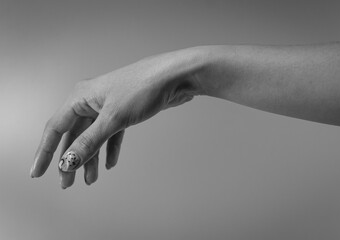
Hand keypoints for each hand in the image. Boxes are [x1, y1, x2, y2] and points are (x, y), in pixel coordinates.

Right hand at [30, 48, 202, 187]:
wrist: (174, 77)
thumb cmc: (143, 88)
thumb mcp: (113, 118)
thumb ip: (89, 141)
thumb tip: (67, 162)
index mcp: (80, 97)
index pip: (55, 128)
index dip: (45, 152)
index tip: (37, 174)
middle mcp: (90, 101)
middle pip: (74, 135)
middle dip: (70, 160)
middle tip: (68, 183)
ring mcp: (107, 106)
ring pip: (93, 137)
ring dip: (91, 158)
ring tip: (91, 179)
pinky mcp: (123, 112)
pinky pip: (111, 134)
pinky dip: (110, 148)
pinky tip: (111, 163)